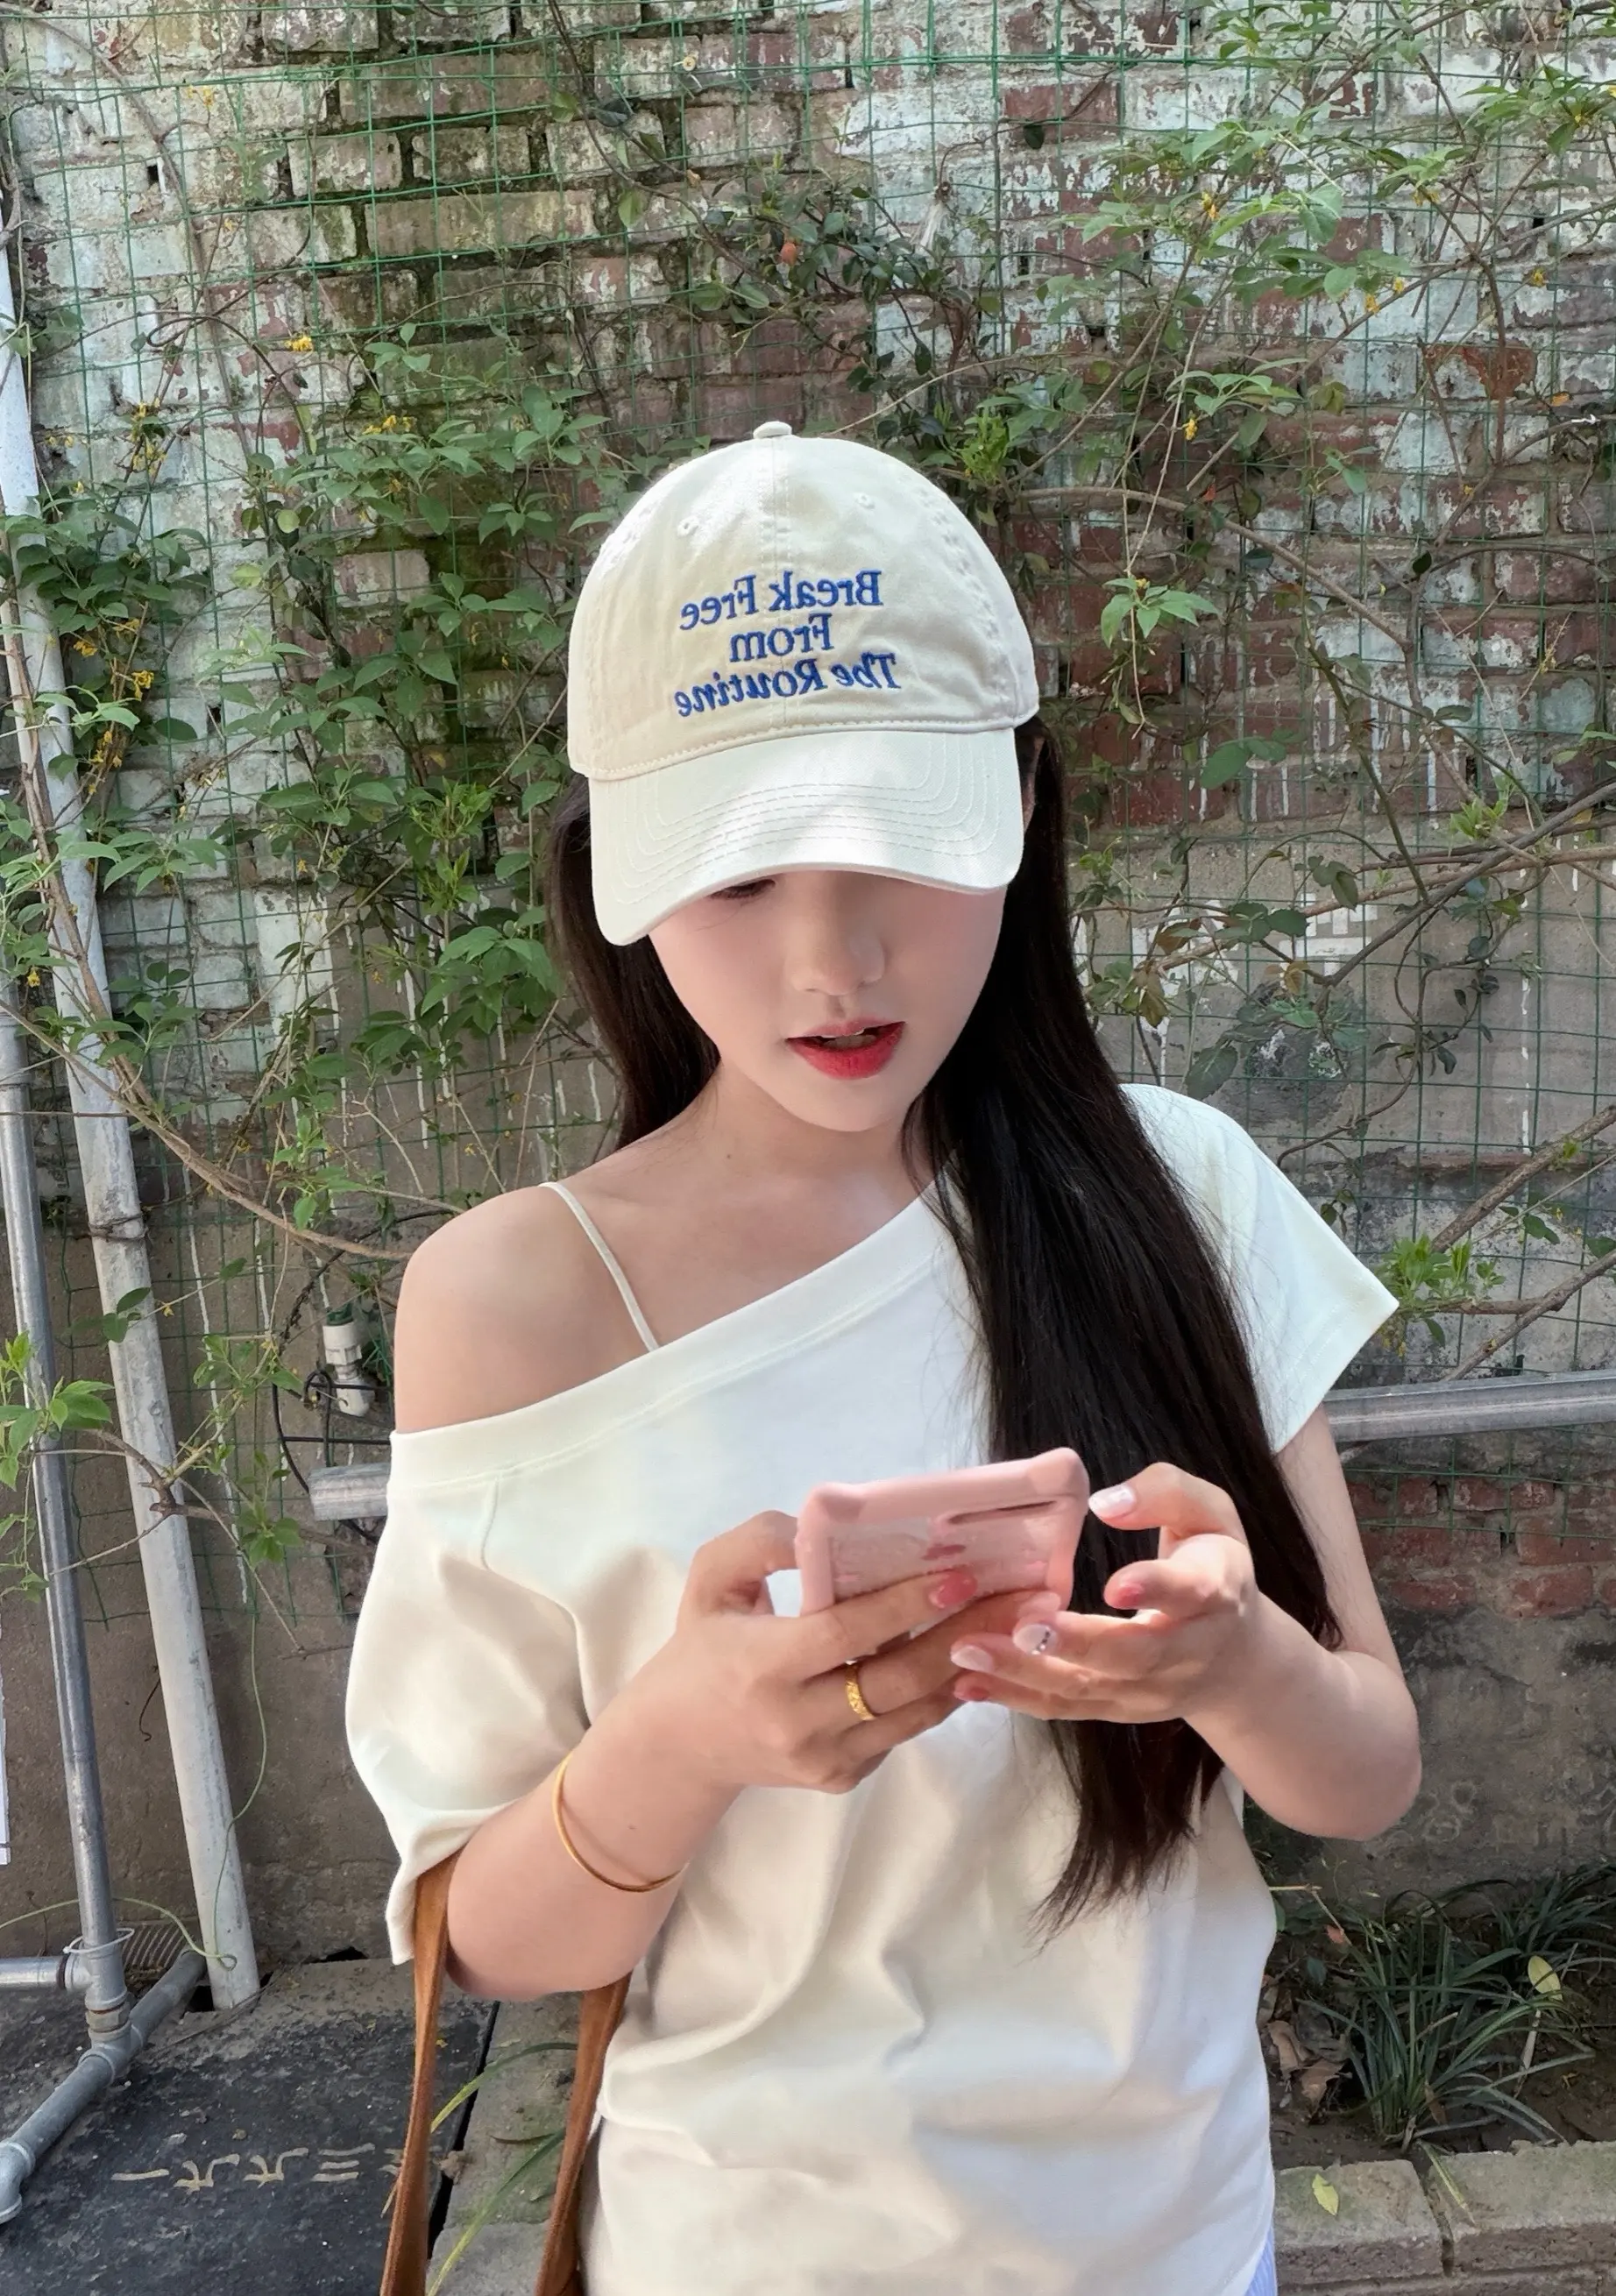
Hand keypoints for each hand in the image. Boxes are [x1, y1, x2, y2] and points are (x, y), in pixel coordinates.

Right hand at [622, 1513, 1064, 1797]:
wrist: (678, 1746)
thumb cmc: (700, 1650)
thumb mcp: (708, 1581)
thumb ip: (757, 1543)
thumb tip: (815, 1530)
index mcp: (762, 1667)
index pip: (845, 1634)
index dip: (904, 1606)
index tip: (958, 1575)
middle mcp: (797, 1721)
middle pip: (895, 1680)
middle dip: (962, 1636)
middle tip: (1018, 1598)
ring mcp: (824, 1759)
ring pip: (912, 1713)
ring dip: (966, 1667)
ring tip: (1015, 1625)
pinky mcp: (841, 1778)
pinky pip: (901, 1732)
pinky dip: (937, 1695)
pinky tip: (971, 1656)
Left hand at [944, 1463, 1263, 1724]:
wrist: (1238, 1658)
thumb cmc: (1211, 1564)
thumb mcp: (1209, 1513)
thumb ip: (1165, 1493)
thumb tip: (1105, 1503)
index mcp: (1214, 1591)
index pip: (1189, 1592)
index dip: (1155, 1588)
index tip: (1114, 1584)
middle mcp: (1188, 1651)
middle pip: (1133, 1655)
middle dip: (1075, 1644)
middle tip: (1019, 1626)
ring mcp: (1152, 1691)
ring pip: (1091, 1690)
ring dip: (1027, 1674)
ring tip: (968, 1650)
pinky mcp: (1120, 1710)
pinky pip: (1068, 1710)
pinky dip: (1018, 1698)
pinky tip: (968, 1682)